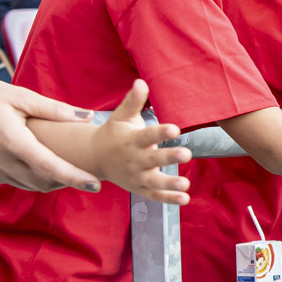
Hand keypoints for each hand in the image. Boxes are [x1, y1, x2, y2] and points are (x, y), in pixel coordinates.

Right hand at [0, 75, 101, 190]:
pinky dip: (30, 179)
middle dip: (67, 181)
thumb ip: (54, 109)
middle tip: (87, 175)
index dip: (75, 177)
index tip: (96, 184)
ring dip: (49, 182)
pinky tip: (40, 167)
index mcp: (11, 141)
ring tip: (68, 172)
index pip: (50, 167)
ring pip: (27, 186)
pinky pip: (12, 182)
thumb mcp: (18, 95)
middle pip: (42, 182)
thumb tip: (86, 116)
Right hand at [85, 80, 191, 203]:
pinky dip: (168, 199)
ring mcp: (137, 176)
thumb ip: (133, 101)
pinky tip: (185, 199)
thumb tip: (141, 82)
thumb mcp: (121, 116)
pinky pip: (154, 196)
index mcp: (132, 141)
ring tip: (185, 184)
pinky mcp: (140, 188)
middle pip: (152, 160)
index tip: (175, 128)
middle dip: (169, 157)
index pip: (147, 136)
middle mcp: (134, 160)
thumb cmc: (115, 133)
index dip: (161, 133)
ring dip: (169, 184)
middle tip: (186, 154)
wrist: (95, 158)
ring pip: (154, 182)